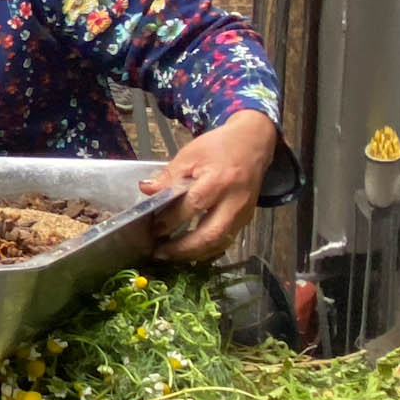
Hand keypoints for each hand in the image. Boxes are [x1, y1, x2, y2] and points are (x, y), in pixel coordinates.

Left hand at [138, 109, 277, 261]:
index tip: (152, 230)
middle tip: (160, 253)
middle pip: (210, 234)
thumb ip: (168, 176)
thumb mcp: (190, 155)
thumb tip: (146, 191)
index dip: (171, 221)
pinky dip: (206, 250)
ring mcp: (243, 213)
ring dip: (194, 254)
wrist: (253, 143)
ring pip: (220, 243)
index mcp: (219, 181)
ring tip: (170, 256)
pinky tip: (189, 253)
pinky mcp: (246, 220)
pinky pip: (226, 241)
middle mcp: (234, 201)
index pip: (193, 206)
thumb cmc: (219, 147)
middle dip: (183, 249)